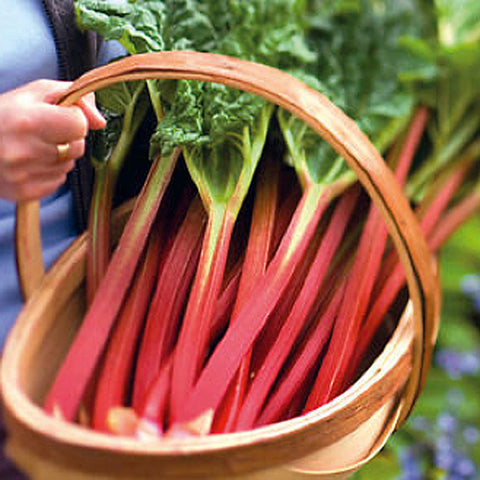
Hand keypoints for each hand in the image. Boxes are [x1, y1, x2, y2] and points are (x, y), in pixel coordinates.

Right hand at [0, 79, 105, 200]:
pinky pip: (58, 182)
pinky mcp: (23, 192)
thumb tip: (101, 122)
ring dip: (59, 155)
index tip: (57, 115)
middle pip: (78, 147)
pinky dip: (50, 172)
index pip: (80, 125)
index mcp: (28, 121)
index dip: (73, 118)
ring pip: (69, 165)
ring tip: (32, 146)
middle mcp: (24, 150)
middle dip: (67, 137)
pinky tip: (30, 162)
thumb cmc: (5, 114)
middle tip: (42, 131)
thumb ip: (76, 98)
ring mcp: (22, 175)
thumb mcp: (37, 93)